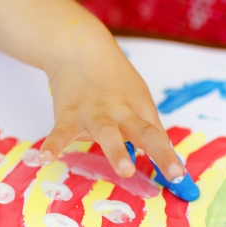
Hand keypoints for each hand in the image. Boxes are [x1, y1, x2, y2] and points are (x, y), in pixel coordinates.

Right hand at [38, 39, 184, 180]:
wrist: (80, 48)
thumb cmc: (114, 81)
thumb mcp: (137, 99)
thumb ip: (147, 128)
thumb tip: (161, 156)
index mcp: (140, 111)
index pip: (158, 137)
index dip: (169, 158)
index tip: (180, 178)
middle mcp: (121, 112)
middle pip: (144, 131)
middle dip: (158, 151)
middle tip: (172, 172)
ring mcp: (94, 113)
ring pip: (107, 132)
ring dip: (116, 150)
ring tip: (125, 168)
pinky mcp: (68, 113)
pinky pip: (60, 132)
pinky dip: (52, 144)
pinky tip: (46, 158)